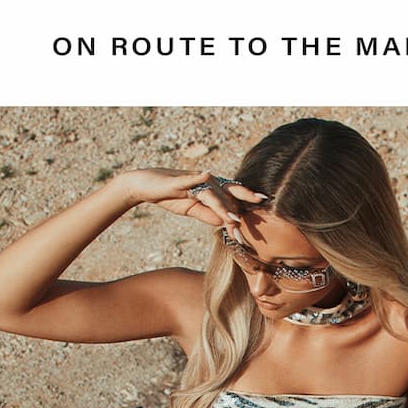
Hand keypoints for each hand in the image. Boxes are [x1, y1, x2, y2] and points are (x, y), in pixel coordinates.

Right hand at [116, 168, 267, 227]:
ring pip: (212, 193)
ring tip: (233, 220)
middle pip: (227, 195)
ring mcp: (193, 180)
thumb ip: (207, 215)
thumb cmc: (169, 196)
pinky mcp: (179, 180)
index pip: (232, 195)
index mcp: (210, 188)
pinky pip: (191, 180)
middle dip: (238, 212)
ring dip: (223, 206)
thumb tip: (224, 224)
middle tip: (247, 231)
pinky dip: (199, 178)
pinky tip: (206, 175)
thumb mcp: (191, 210)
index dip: (247, 200)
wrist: (144, 187)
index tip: (263, 211)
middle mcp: (205, 181)